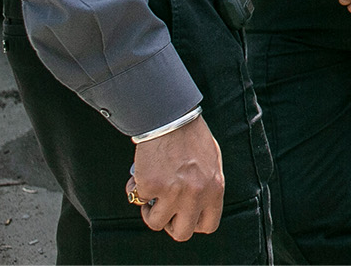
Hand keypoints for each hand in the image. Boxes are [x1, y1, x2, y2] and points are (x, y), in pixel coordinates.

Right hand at [126, 115, 223, 240]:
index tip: (184, 215)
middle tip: (164, 210)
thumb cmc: (191, 136)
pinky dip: (136, 189)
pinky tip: (140, 175)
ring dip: (150, 210)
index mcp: (215, 189)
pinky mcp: (150, 185)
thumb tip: (198, 207)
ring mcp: (173, 192)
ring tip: (151, 194)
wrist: (170, 116)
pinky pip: (138, 200)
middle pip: (182, 233)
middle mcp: (196, 194)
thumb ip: (207, 187)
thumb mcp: (211, 163)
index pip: (209, 225)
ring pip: (156, 223)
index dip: (194, 223)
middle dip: (170, 225)